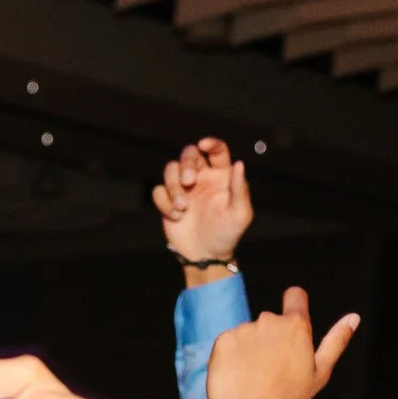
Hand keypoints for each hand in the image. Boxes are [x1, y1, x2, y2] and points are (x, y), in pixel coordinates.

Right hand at [152, 138, 250, 273]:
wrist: (206, 255)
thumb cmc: (227, 233)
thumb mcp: (239, 213)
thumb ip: (239, 188)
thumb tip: (239, 163)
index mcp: (221, 175)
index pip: (216, 150)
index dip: (210, 143)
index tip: (203, 145)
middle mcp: (201, 177)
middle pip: (188, 154)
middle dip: (186, 164)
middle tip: (189, 181)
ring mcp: (183, 189)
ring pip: (170, 170)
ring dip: (173, 186)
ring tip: (182, 208)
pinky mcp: (167, 202)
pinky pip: (158, 191)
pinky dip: (164, 202)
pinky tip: (175, 216)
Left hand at [207, 285, 358, 398]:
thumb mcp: (321, 372)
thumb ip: (336, 341)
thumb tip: (354, 317)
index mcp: (296, 325)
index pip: (295, 296)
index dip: (294, 302)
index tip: (290, 318)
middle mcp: (269, 320)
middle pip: (269, 321)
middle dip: (270, 338)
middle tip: (270, 369)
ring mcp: (244, 330)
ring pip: (247, 334)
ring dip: (249, 348)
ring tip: (252, 376)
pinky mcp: (222, 340)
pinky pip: (227, 343)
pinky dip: (230, 356)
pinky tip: (236, 376)